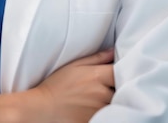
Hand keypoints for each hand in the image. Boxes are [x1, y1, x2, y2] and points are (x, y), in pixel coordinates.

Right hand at [0, 49, 114, 122]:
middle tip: (110, 83)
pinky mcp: (98, 120)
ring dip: (113, 97)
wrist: (45, 108)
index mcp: (97, 76)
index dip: (122, 70)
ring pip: (117, 101)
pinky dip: (107, 108)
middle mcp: (102, 93)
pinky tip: (97, 104)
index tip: (117, 70)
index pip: (121, 71)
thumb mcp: (74, 65)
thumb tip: (112, 52)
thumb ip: (96, 58)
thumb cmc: (57, 84)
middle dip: (117, 84)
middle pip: (121, 88)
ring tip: (101, 94)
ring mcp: (101, 109)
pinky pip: (110, 113)